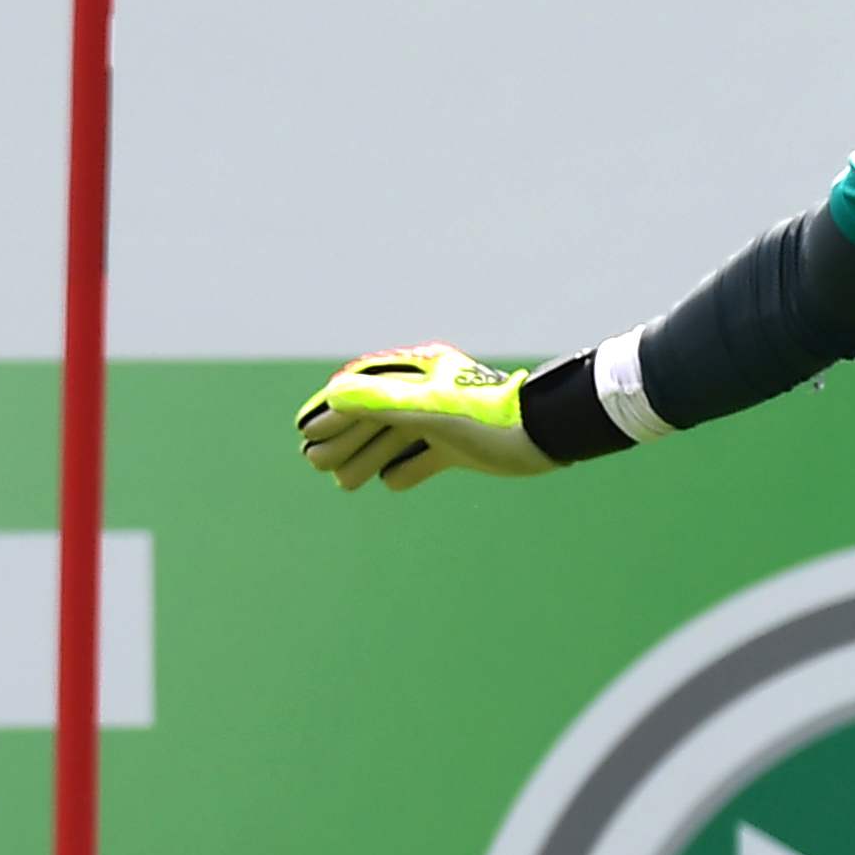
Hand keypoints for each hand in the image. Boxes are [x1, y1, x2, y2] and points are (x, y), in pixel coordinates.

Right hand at [296, 345, 555, 491]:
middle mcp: (430, 391)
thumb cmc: (488, 417)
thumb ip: (379, 403)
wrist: (548, 433)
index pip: (364, 387)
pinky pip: (428, 456)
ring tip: (344, 482)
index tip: (307, 432)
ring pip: (397, 437)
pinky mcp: (465, 444)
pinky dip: (409, 468)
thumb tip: (333, 398)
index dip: (332, 410)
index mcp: (419, 372)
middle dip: (345, 438)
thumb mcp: (427, 409)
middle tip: (315, 462)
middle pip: (376, 414)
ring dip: (369, 457)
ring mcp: (447, 418)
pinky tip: (392, 482)